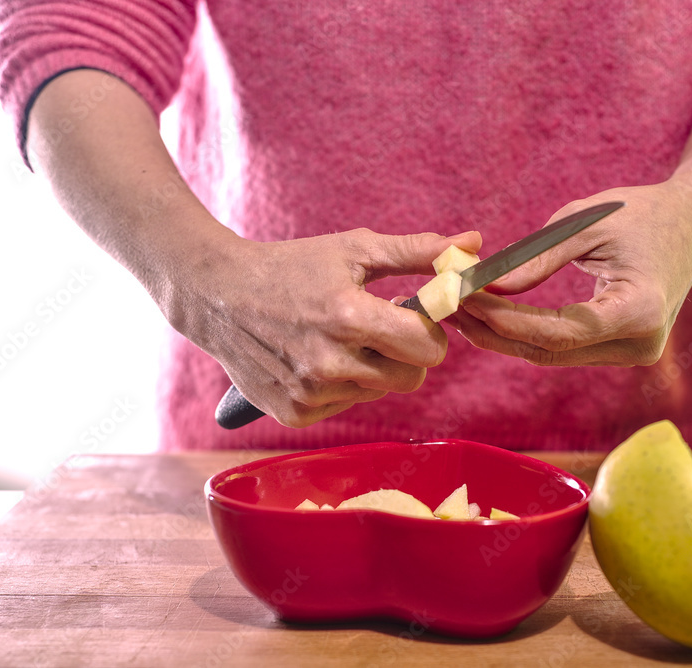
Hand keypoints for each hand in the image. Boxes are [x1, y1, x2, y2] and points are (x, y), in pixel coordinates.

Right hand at [167, 226, 480, 425]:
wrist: (217, 296)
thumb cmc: (293, 266)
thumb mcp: (354, 249)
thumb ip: (418, 252)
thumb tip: (474, 245)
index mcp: (349, 316)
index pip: (427, 347)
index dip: (430, 331)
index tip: (413, 316)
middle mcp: (329, 362)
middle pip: (412, 379)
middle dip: (408, 355)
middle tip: (381, 329)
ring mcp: (310, 393)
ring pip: (379, 392)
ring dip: (372, 369)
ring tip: (340, 338)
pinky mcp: (295, 414)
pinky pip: (347, 406)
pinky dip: (342, 386)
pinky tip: (316, 358)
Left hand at [450, 184, 691, 365]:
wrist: (690, 225)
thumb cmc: (640, 214)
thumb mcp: (584, 223)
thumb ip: (536, 259)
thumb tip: (487, 288)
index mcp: (640, 310)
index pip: (560, 332)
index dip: (506, 321)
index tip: (465, 301)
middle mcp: (641, 344)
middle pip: (552, 351)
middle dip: (495, 332)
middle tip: (449, 308)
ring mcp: (634, 354)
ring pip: (553, 355)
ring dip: (504, 336)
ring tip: (461, 311)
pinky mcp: (622, 351)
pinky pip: (565, 348)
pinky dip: (526, 333)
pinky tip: (490, 316)